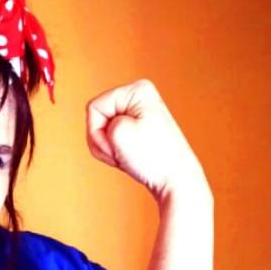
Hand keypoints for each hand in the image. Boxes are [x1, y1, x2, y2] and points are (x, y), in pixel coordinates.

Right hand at [86, 79, 208, 201]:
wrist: (176, 180)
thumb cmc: (152, 158)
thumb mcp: (117, 133)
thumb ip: (98, 118)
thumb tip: (106, 120)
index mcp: (137, 89)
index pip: (94, 107)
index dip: (98, 131)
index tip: (118, 144)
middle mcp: (138, 97)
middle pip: (98, 118)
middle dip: (103, 141)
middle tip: (124, 153)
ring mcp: (138, 114)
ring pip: (102, 131)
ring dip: (108, 149)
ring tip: (128, 157)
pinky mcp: (137, 129)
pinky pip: (111, 139)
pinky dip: (114, 152)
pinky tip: (130, 158)